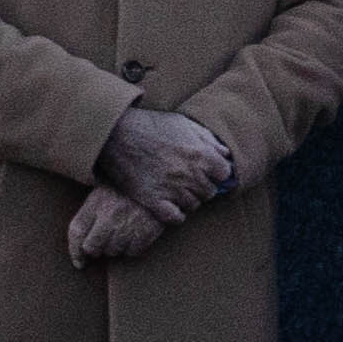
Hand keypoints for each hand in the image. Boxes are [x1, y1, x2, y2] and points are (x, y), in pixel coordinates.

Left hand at [62, 181, 170, 268]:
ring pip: (113, 251)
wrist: (161, 180)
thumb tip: (78, 257)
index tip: (80, 263)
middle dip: (97, 250)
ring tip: (124, 235)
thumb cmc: (128, 191)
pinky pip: (133, 251)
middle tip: (105, 245)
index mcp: (97, 201)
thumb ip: (88, 217)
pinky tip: (137, 236)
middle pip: (92, 247)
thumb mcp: (104, 194)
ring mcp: (128, 222)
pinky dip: (134, 248)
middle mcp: (110, 213)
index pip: (77, 231)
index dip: (75, 251)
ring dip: (117, 248)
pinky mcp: (147, 229)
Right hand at [96, 107, 230, 220]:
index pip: (225, 174)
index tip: (208, 171)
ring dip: (189, 199)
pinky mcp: (153, 200)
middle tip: (190, 180)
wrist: (116, 134)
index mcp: (201, 154)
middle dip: (203, 186)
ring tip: (178, 190)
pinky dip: (176, 215)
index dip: (217, 173)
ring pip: (193, 205)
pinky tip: (171, 206)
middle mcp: (190, 174)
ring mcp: (172, 189)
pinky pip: (175, 218)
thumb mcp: (184, 124)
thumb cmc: (151, 125)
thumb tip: (226, 153)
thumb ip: (208, 139)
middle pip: (210, 192)